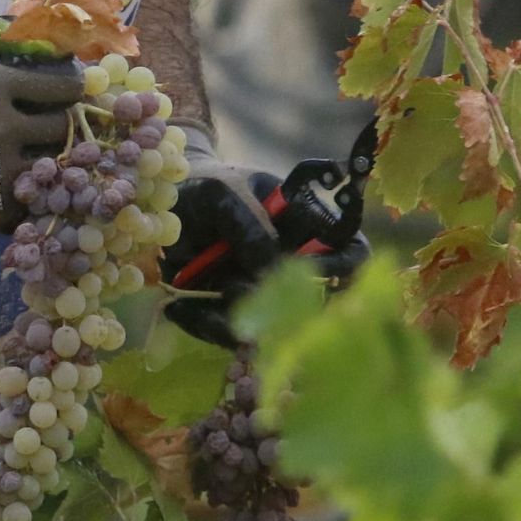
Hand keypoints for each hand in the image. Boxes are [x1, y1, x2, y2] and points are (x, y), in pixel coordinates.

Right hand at [0, 24, 82, 233]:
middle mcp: (0, 128)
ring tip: (31, 151)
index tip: (65, 90)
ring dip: (47, 159)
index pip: (63, 86)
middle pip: (63, 128)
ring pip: (53, 167)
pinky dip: (28, 191)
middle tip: (47, 122)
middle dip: (60, 123)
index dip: (69, 87)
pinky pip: (30, 201)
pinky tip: (11, 179)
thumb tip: (30, 18)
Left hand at [162, 144, 370, 346]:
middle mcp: (295, 268)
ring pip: (270, 328)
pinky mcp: (234, 314)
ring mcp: (266, 295)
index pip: (351, 253)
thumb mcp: (223, 193)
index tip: (312, 273)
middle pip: (316, 305)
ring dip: (238, 320)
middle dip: (281, 305)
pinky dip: (206, 326)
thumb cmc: (207, 187)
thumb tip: (270, 268)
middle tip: (235, 286)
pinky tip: (179, 307)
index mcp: (310, 229)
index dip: (344, 268)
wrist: (168, 203)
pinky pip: (230, 334)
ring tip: (202, 293)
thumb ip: (248, 223)